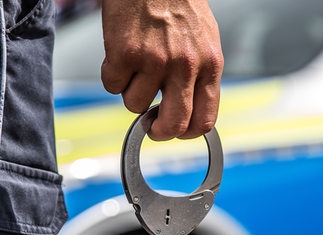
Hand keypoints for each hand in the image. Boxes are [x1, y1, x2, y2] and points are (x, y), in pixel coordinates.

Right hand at [100, 0, 222, 140]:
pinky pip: (112, 86)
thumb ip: (199, 75)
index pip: (205, 119)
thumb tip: (192, 110)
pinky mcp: (125, 55)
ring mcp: (154, 61)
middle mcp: (185, 66)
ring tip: (136, 65)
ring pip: (135, 105)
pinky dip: (112, 74)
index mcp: (209, 65)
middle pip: (174, 124)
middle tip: (150, 126)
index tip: (176, 131)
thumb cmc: (178, 4)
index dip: (188, 132)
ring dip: (131, 91)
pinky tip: (121, 53)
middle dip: (159, 131)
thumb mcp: (204, 41)